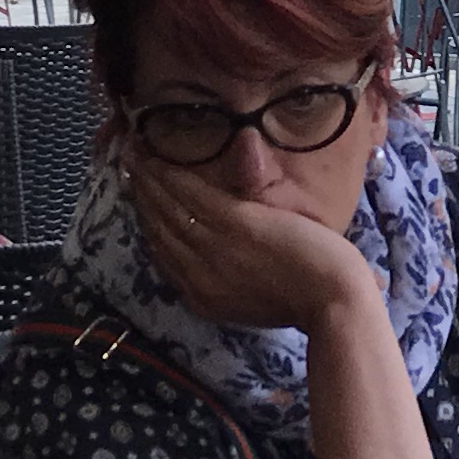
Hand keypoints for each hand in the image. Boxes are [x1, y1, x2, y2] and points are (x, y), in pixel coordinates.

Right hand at [126, 159, 384, 335]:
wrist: (332, 301)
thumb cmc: (307, 301)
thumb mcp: (252, 303)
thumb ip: (227, 283)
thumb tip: (214, 260)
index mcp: (202, 297)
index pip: (163, 255)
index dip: (147, 224)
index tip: (137, 200)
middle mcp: (198, 274)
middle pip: (158, 229)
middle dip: (140, 196)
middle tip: (126, 167)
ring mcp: (214, 248)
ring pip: (168, 208)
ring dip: (147, 179)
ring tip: (134, 155)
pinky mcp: (235, 224)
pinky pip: (191, 195)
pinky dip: (170, 175)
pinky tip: (158, 159)